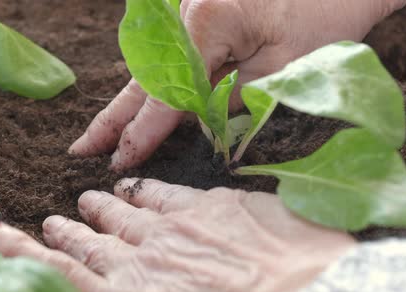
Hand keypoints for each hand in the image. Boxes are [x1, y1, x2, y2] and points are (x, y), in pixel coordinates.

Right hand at [0, 179, 354, 291]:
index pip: (57, 269)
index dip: (15, 247)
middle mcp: (144, 260)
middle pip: (86, 240)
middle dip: (61, 232)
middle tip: (48, 223)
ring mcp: (176, 227)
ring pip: (120, 213)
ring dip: (98, 210)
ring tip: (84, 204)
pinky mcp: (210, 206)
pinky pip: (162, 192)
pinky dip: (141, 190)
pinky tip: (133, 187)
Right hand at [69, 0, 405, 169]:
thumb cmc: (323, 16)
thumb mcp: (277, 69)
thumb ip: (229, 99)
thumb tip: (194, 124)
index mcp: (205, 23)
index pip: (164, 94)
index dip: (142, 133)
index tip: (118, 162)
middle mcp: (186, 12)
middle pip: (143, 77)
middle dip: (114, 118)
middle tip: (82, 148)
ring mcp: (189, 7)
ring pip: (151, 66)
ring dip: (128, 102)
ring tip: (103, 133)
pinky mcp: (200, 10)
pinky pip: (168, 54)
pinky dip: (151, 83)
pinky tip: (135, 104)